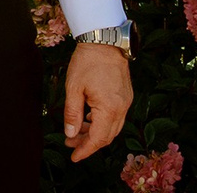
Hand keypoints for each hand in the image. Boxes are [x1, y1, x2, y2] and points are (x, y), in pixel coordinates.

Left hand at [62, 43, 132, 162]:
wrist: (105, 40)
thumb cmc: (87, 61)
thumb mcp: (74, 88)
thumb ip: (72, 114)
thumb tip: (70, 134)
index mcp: (109, 108)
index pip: (98, 139)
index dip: (85, 150)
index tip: (73, 157)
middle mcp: (122, 108)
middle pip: (107, 136)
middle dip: (88, 143)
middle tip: (70, 144)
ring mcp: (126, 101)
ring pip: (113, 128)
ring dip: (96, 133)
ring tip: (77, 131)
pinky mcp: (126, 95)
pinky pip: (116, 117)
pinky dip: (103, 122)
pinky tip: (89, 118)